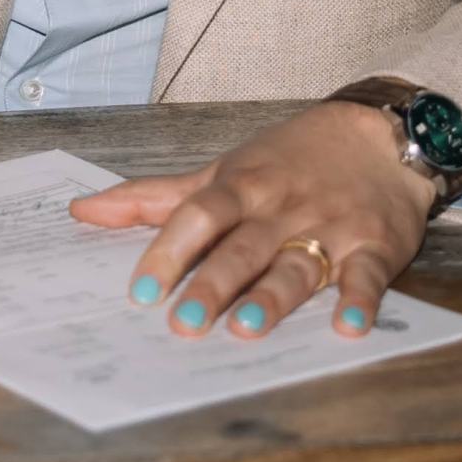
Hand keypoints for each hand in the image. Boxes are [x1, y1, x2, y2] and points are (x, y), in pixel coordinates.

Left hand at [69, 100, 433, 340]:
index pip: (199, 215)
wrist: (377, 134)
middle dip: (212, 284)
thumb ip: (156, 197)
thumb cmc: (290, 159)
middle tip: (183, 323)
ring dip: (272, 297)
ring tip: (246, 327)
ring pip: (296, 265)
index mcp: (243, 186)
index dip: (169, 250)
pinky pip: (367, 274)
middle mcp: (281, 208)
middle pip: (242, 247)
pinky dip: (360, 299)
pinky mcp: (375, 246)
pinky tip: (348, 326)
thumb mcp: (224, 169)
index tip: (140, 291)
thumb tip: (83, 211)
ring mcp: (329, 227)